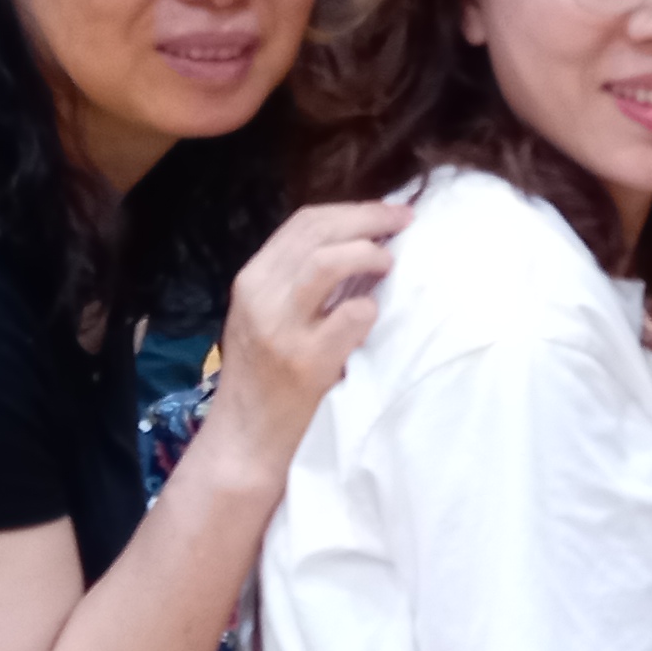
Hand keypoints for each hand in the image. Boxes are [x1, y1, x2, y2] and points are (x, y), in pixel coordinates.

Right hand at [197, 200, 408, 471]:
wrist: (245, 440)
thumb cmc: (264, 378)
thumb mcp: (268, 317)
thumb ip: (300, 281)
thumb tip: (362, 241)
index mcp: (252, 280)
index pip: (303, 223)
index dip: (352, 210)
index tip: (387, 212)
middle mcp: (261, 297)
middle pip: (318, 232)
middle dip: (369, 218)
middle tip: (406, 220)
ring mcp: (281, 329)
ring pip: (327, 262)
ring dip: (368, 254)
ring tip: (390, 262)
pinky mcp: (306, 362)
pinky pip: (351, 316)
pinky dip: (371, 309)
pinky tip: (374, 317)